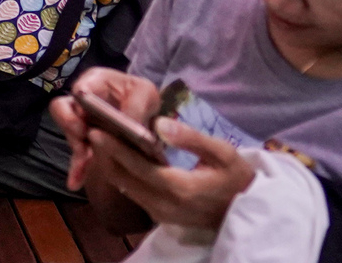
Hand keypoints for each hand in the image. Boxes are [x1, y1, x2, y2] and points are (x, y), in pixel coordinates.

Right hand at [56, 71, 160, 192]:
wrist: (150, 116)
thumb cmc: (144, 97)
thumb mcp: (146, 95)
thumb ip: (136, 106)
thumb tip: (128, 124)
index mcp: (96, 81)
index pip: (79, 90)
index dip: (78, 108)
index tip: (84, 127)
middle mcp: (83, 100)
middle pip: (64, 111)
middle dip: (72, 131)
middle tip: (83, 146)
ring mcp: (83, 121)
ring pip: (71, 135)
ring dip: (77, 152)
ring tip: (83, 170)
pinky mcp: (88, 141)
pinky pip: (78, 154)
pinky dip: (78, 168)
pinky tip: (75, 182)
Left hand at [86, 117, 255, 231]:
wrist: (248, 211)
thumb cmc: (238, 178)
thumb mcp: (223, 153)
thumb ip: (191, 138)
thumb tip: (159, 123)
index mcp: (180, 188)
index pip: (138, 167)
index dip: (115, 149)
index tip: (97, 131)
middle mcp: (166, 206)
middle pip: (125, 179)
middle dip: (107, 155)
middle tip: (93, 130)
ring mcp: (163, 215)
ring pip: (127, 189)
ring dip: (112, 166)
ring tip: (101, 141)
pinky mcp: (162, 217)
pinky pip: (135, 195)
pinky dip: (123, 176)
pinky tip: (118, 158)